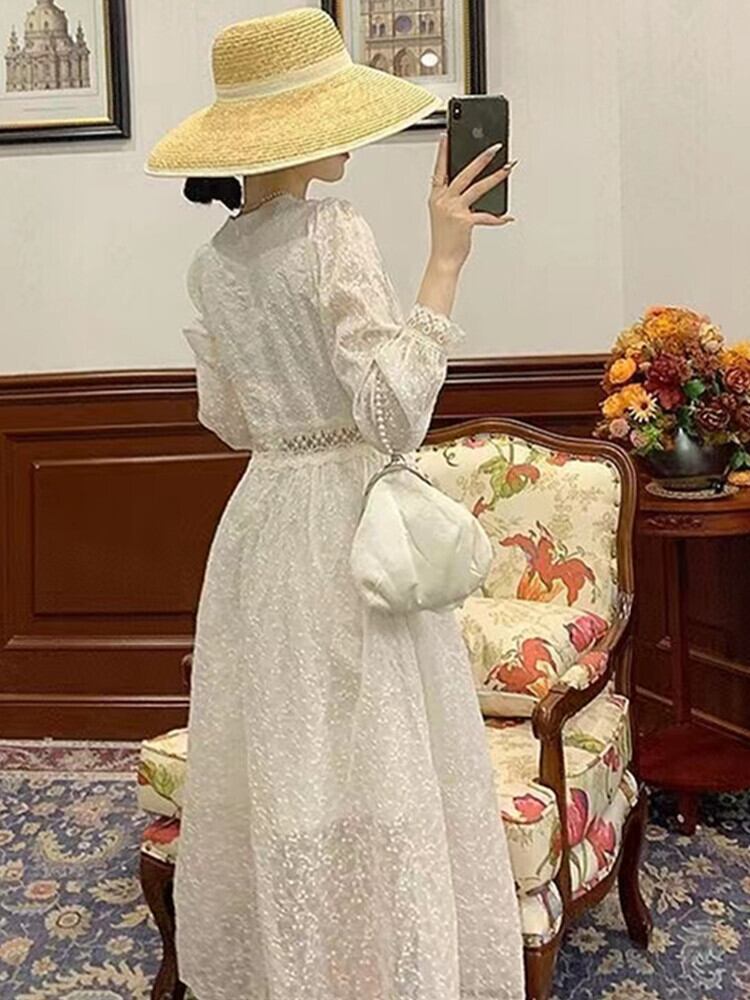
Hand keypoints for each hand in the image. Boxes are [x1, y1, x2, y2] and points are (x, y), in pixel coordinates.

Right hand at [427, 134, 516, 272]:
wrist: (443, 260)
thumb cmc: (445, 239)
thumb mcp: (444, 214)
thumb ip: (454, 199)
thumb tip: (474, 187)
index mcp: (436, 197)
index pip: (440, 169)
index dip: (443, 152)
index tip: (447, 136)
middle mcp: (444, 201)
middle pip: (464, 173)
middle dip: (481, 158)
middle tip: (494, 147)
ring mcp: (454, 210)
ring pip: (478, 188)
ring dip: (495, 176)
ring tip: (508, 168)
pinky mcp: (464, 222)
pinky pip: (485, 216)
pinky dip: (498, 218)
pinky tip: (506, 217)